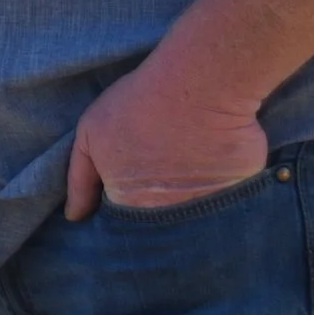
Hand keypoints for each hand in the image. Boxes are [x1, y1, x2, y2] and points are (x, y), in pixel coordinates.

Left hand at [65, 57, 267, 219]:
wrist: (198, 85)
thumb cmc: (139, 104)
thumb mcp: (91, 134)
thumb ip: (80, 181)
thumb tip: (74, 217)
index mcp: (129, 206)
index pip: (123, 226)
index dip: (124, 210)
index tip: (126, 191)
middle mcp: (167, 218)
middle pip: (157, 229)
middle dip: (154, 215)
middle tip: (157, 180)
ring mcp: (206, 211)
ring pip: (192, 223)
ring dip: (187, 208)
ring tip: (184, 175)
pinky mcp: (239, 198)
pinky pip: (226, 208)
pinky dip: (220, 199)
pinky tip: (212, 173)